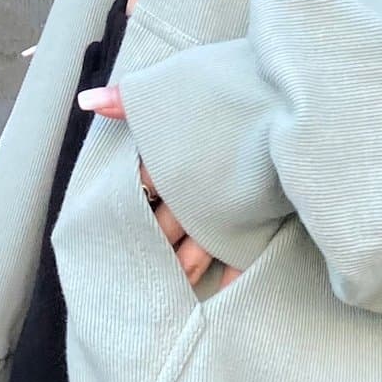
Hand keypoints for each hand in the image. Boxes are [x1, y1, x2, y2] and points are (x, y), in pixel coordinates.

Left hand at [77, 77, 241, 291]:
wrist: (294, 101)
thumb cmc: (236, 88)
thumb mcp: (180, 85)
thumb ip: (133, 100)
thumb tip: (87, 101)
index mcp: (170, 163)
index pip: (139, 191)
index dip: (129, 204)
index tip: (114, 220)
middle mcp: (192, 195)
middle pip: (162, 229)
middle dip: (149, 246)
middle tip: (131, 270)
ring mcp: (223, 214)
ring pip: (194, 252)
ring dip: (180, 269)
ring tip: (167, 287)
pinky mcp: (254, 223)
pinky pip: (237, 260)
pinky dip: (228, 279)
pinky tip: (221, 296)